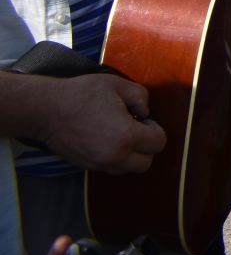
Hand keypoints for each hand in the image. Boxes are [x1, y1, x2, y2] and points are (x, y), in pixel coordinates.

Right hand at [41, 75, 166, 173]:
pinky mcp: (86, 166)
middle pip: (145, 163)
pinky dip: (115, 158)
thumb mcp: (119, 85)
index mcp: (126, 136)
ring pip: (127, 169)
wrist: (47, 110)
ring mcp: (98, 164)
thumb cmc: (83, 94)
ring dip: (131, 155)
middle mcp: (114, 156)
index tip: (143, 119)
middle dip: (146, 147)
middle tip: (135, 129)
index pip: (158, 143)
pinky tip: (106, 140)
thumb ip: (141, 97)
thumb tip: (146, 113)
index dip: (155, 129)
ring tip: (119, 134)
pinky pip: (110, 168)